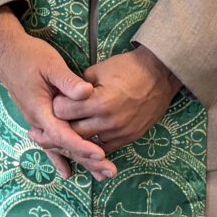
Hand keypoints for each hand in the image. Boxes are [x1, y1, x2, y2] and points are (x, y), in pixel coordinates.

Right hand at [0, 8, 112, 181]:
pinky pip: (51, 143)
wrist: (7, 52)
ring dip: (81, 160)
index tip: (100, 154)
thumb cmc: (29, 56)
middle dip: (87, 160)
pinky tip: (68, 172)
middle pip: (64, 147)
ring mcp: (38, 122)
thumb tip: (87, 93)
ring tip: (102, 174)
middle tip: (110, 171)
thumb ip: (67, 80)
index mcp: (40, 109)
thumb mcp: (50, 64)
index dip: (81, 146)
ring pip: (60, 147)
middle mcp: (38, 121)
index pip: (62, 134)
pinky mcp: (40, 118)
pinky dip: (60, 158)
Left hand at [52, 47, 178, 154]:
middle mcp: (108, 122)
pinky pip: (104, 148)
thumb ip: (77, 87)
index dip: (56, 105)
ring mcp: (120, 133)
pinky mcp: (129, 138)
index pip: (62, 112)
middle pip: (71, 131)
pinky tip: (90, 133)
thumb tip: (63, 97)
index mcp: (98, 102)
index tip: (57, 101)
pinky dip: (95, 142)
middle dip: (63, 123)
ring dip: (79, 135)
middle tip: (60, 117)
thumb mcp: (97, 70)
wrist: (160, 75)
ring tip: (75, 125)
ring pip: (86, 143)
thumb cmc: (128, 68)